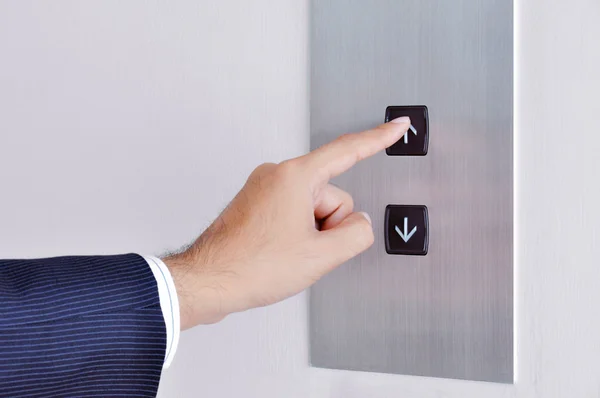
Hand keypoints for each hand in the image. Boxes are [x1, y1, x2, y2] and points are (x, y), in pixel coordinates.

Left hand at [163, 117, 410, 328]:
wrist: (208, 281)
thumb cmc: (248, 265)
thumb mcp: (320, 256)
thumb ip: (356, 235)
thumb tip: (359, 225)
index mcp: (294, 177)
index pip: (348, 151)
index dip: (378, 138)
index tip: (397, 126)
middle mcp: (276, 175)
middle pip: (330, 195)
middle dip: (328, 226)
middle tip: (305, 250)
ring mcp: (263, 190)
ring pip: (312, 208)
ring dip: (310, 233)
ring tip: (286, 253)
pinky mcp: (256, 205)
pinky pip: (293, 214)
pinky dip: (295, 234)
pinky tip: (278, 252)